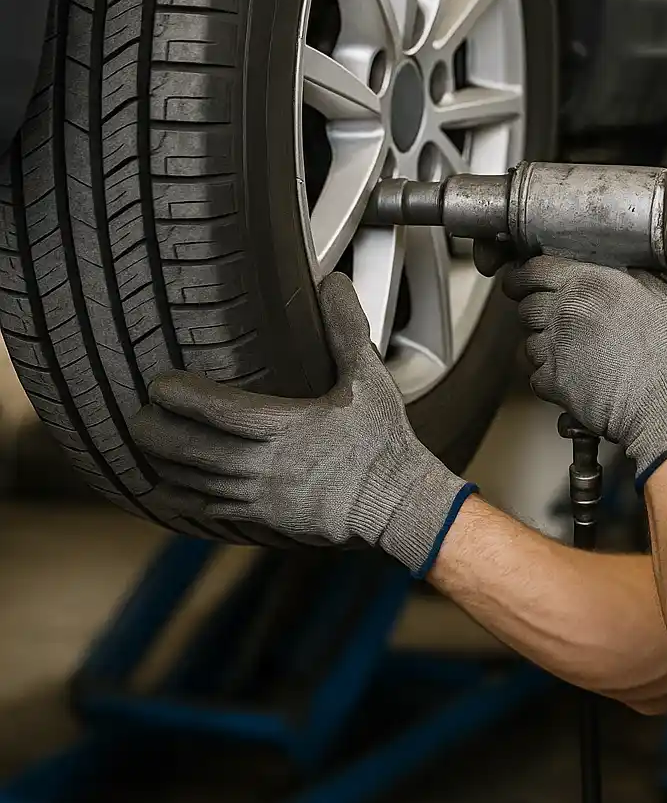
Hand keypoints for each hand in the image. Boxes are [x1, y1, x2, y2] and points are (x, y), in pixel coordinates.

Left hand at [131, 274, 473, 574]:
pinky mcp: (265, 520)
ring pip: (197, 483)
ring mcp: (262, 497)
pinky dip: (184, 501)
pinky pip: (213, 512)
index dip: (181, 397)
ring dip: (165, 465)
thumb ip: (346, 329)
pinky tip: (167, 492)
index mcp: (285, 427)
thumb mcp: (369, 380)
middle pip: (194, 450)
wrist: (397, 505)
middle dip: (157, 434)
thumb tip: (332, 282)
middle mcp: (265, 465)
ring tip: (142, 449)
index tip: (158, 384)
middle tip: (134, 417)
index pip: (217, 410)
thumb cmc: (385, 443)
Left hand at [504, 258, 666, 482]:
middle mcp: (565, 311)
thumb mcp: (656, 294)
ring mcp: (554, 346)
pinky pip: (536, 375)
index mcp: (587, 283)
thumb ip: (632, 275)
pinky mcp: (551, 381)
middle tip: (553, 320)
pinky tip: (574, 378)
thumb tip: (623, 268)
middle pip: (526, 306)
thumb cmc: (664, 351)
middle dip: (535, 312)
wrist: (662, 400)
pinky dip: (549, 378)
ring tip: (572, 354)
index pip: (533, 269)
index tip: (520, 281)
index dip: (522, 276)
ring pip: (528, 342)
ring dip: (544, 347)